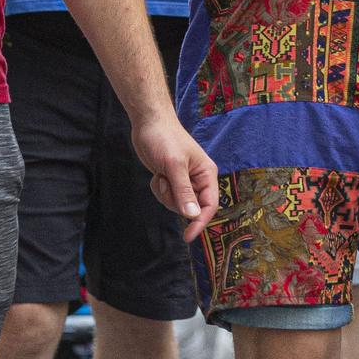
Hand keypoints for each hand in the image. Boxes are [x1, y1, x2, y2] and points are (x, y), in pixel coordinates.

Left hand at [132, 110, 219, 241]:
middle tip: (166, 182)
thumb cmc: (165, 138)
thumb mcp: (174, 165)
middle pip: (191, 207)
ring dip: (165, 194)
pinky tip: (157, 173)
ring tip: (161, 174)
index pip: (209, 205)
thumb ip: (183, 191)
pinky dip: (159, 189)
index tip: (188, 236)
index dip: (200, 222)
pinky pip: (166, 197)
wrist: (148, 123)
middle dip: (175, 200)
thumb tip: (192, 215)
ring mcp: (184, 181)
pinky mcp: (171, 180)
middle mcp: (198, 179)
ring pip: (176, 204)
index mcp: (207, 174)